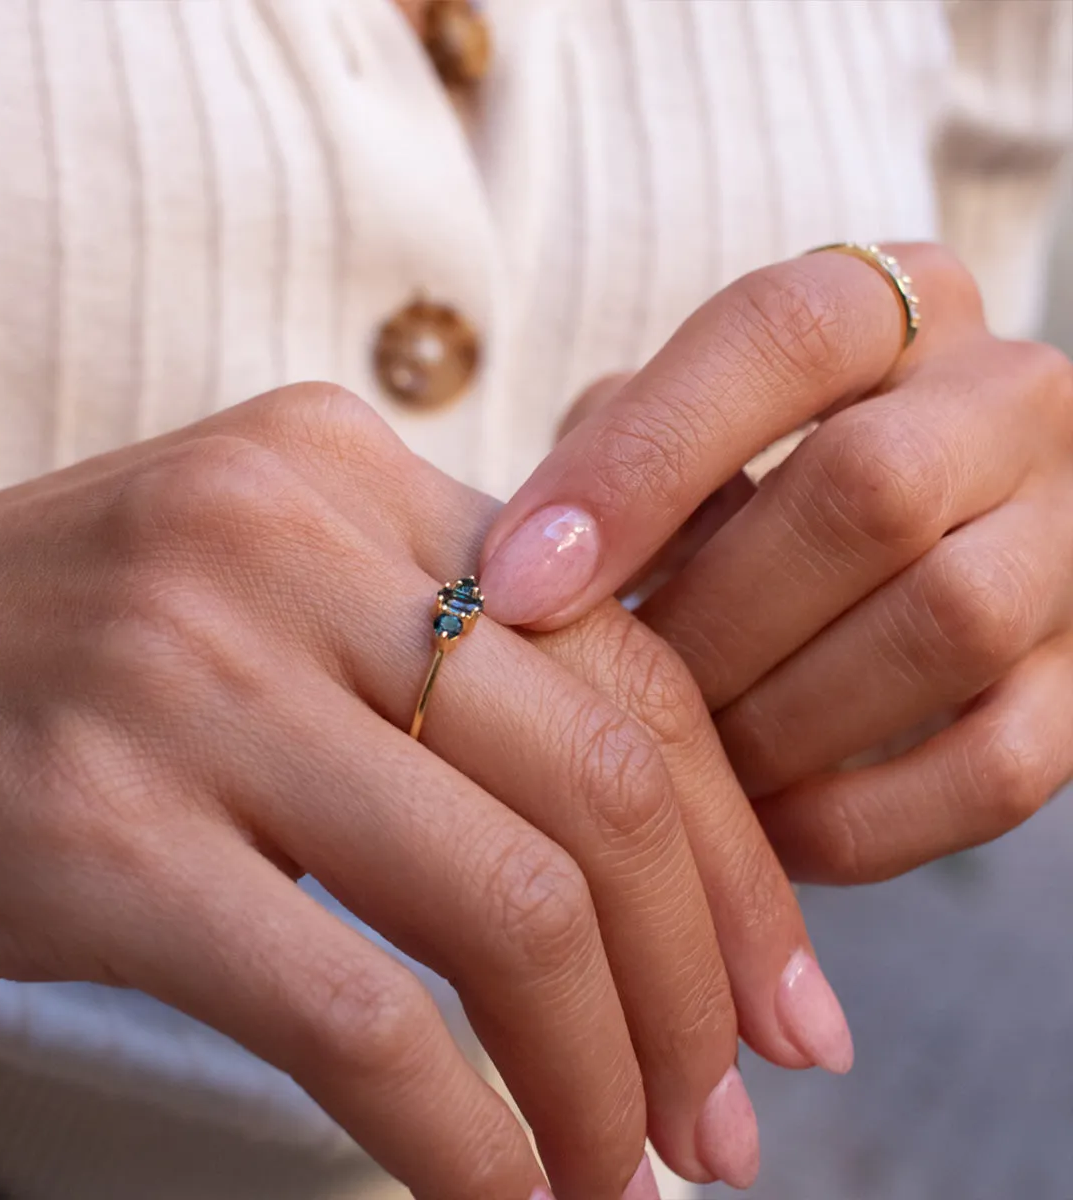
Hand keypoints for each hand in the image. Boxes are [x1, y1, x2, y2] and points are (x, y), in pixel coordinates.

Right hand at [0, 384, 843, 1197]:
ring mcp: (191, 678)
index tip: (777, 992)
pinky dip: (464, 1135)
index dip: (733, 848)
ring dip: (601, 1073)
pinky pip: (358, 1014)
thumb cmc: (64, 652)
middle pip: (600, 780)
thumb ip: (439, 666)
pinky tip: (500, 1195)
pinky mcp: (97, 829)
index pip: (628, 661)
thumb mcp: (268, 598)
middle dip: (700, 977)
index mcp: (349, 471)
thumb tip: (632, 840)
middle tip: (727, 1115)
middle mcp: (288, 542)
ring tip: (627, 1173)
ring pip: (506, 903)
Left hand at [481, 245, 1072, 884]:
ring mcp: (1071, 539)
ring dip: (777, 720)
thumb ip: (611, 468)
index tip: (514, 587)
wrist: (906, 534)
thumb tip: (525, 583)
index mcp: (891, 305)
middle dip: (710, 616)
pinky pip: (994, 769)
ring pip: (944, 623)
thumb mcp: (670, 434)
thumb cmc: (738, 482)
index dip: (633, 467)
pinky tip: (752, 830)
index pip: (777, 337)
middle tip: (606, 697)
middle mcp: (1005, 400)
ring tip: (674, 766)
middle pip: (872, 491)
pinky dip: (854, 820)